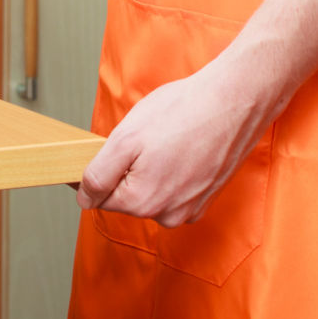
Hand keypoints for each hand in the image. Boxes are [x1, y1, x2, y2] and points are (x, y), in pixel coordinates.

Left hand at [76, 62, 273, 225]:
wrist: (233, 103)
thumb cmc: (181, 114)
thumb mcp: (125, 138)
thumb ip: (99, 175)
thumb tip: (84, 198)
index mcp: (142, 203)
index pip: (99, 198)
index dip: (98, 169)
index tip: (111, 145)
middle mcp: (166, 215)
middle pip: (126, 195)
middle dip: (127, 167)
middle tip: (145, 137)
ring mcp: (189, 209)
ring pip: (151, 191)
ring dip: (150, 168)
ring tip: (167, 138)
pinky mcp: (205, 198)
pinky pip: (174, 189)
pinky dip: (172, 169)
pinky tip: (182, 146)